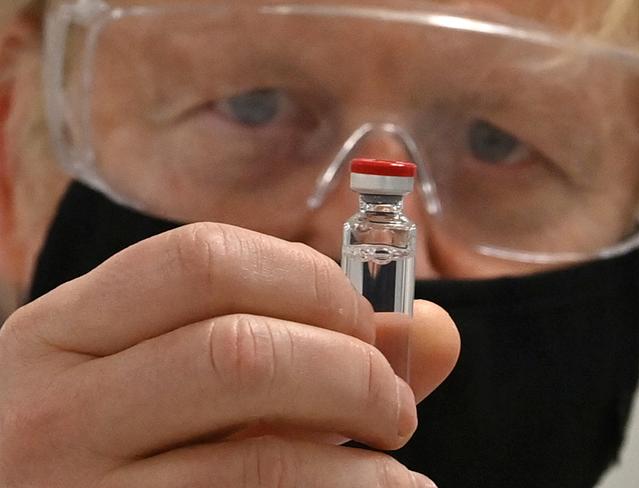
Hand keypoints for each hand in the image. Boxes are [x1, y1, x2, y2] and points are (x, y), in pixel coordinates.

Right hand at [0, 223, 457, 486]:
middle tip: (393, 401)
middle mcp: (53, 408)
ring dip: (360, 455)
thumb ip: (295, 342)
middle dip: (350, 368)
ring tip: (397, 463)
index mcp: (63, 331)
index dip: (308, 279)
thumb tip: (435, 328)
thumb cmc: (111, 435)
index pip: (202, 260)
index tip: (363, 320)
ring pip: (258, 458)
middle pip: (238, 351)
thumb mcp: (165, 372)